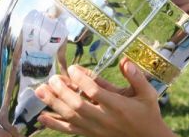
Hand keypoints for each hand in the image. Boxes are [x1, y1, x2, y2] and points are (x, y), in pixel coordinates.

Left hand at [35, 59, 173, 136]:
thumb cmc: (147, 113)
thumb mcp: (147, 93)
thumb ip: (136, 77)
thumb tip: (125, 60)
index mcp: (118, 106)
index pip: (95, 92)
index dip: (81, 79)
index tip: (71, 68)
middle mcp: (105, 118)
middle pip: (78, 105)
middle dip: (62, 92)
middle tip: (52, 79)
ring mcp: (96, 129)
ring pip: (71, 117)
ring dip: (54, 104)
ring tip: (40, 91)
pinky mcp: (91, 134)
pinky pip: (70, 130)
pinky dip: (54, 124)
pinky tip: (41, 117)